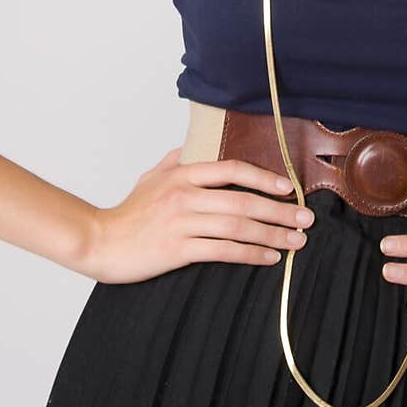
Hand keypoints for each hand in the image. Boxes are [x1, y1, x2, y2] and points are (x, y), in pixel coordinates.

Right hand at [78, 145, 314, 284]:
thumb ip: (176, 161)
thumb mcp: (151, 177)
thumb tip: (193, 148)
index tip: (288, 188)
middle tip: (305, 219)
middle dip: (279, 211)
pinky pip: (223, 251)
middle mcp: (184, 195)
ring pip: (237, 226)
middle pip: (242, 201)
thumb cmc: (128, 212)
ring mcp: (181, 222)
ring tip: (295, 242)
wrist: (100, 241)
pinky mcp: (178, 249)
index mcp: (181, 174)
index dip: (263, 177)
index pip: (231, 169)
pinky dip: (250, 254)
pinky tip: (269, 258)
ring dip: (272, 234)